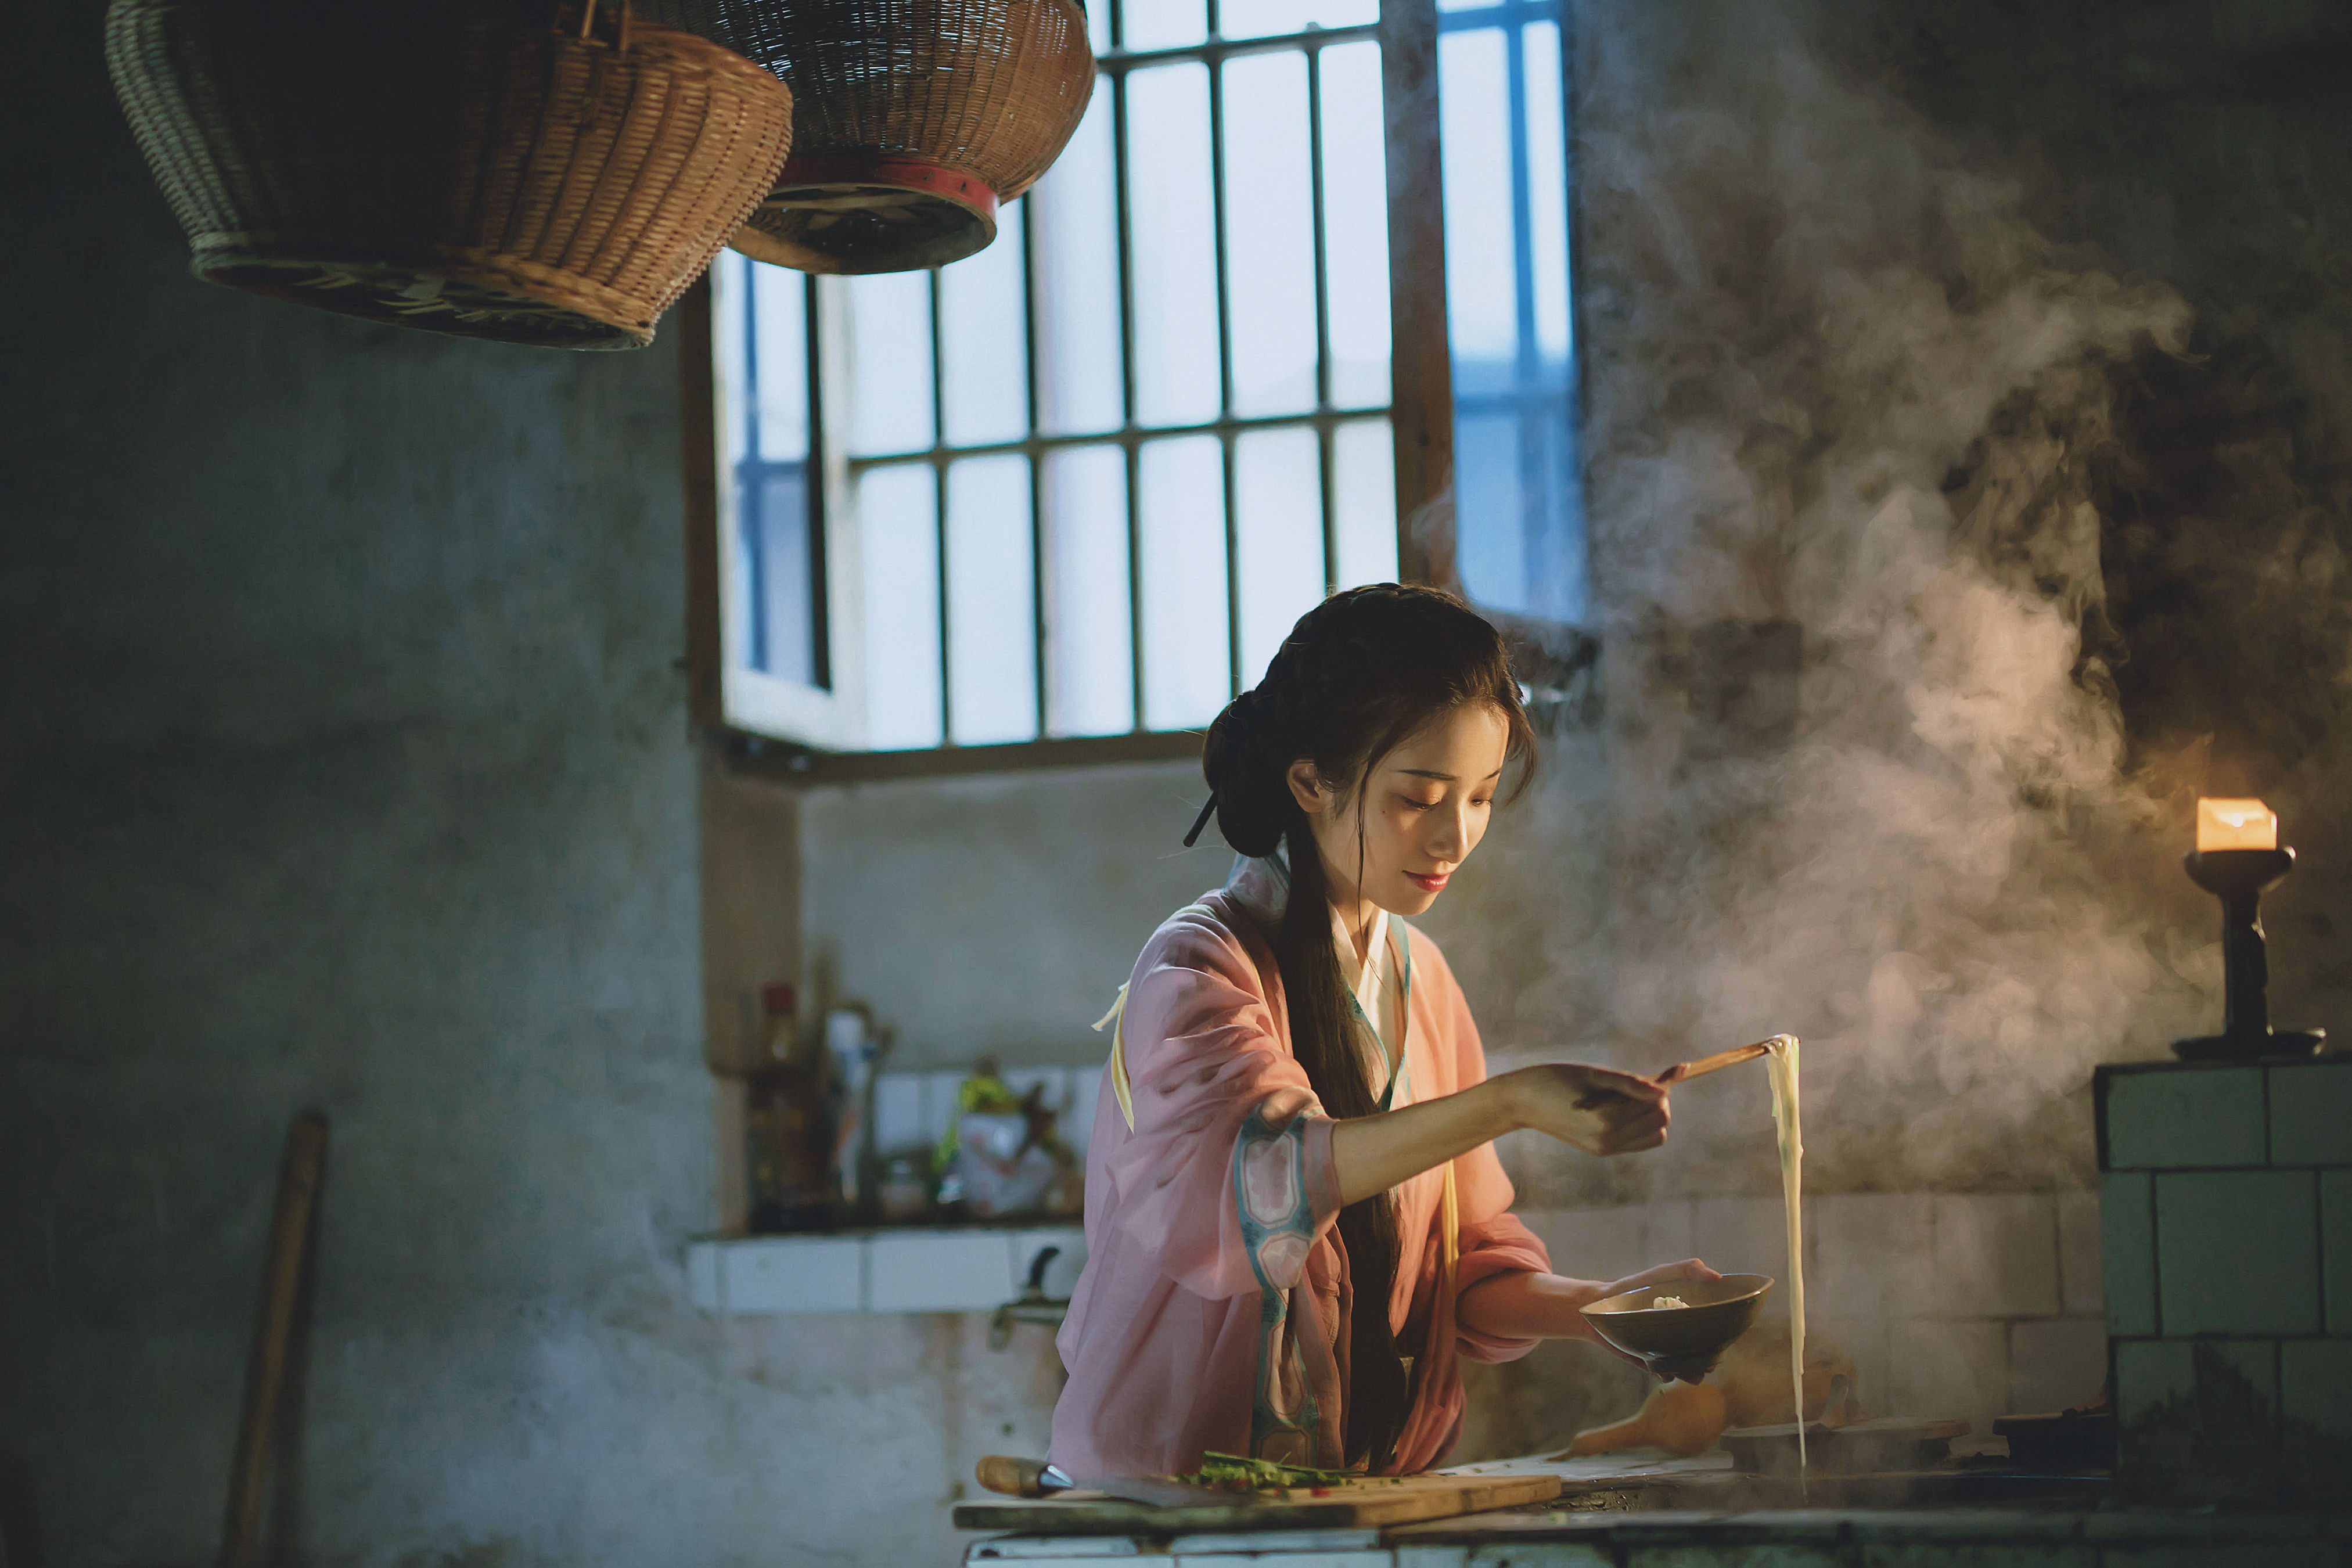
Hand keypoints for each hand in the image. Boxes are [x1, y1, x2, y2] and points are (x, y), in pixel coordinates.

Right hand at [1501, 1063, 1669, 1155]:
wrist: (1521, 1101)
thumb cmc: (1556, 1079)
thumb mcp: (1594, 1074)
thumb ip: (1631, 1083)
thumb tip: (1665, 1091)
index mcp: (1606, 1121)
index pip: (1658, 1107)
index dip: (1660, 1087)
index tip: (1654, 1073)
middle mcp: (1607, 1141)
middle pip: (1659, 1122)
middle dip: (1655, 1101)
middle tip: (1632, 1084)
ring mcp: (1604, 1149)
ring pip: (1654, 1135)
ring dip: (1647, 1114)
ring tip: (1623, 1097)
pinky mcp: (1600, 1150)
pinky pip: (1638, 1141)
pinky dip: (1637, 1124)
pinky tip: (1619, 1108)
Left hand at [1575, 1258, 1724, 1374]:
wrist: (1600, 1304)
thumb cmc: (1635, 1287)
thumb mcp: (1662, 1274)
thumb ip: (1688, 1269)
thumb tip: (1717, 1277)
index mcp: (1691, 1319)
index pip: (1716, 1334)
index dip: (1722, 1340)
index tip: (1722, 1342)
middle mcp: (1682, 1338)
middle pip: (1705, 1356)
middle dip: (1707, 1362)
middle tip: (1703, 1362)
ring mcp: (1667, 1352)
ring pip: (1688, 1371)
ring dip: (1689, 1373)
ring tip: (1681, 1367)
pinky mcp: (1651, 1363)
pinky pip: (1665, 1375)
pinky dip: (1666, 1374)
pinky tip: (1660, 1367)